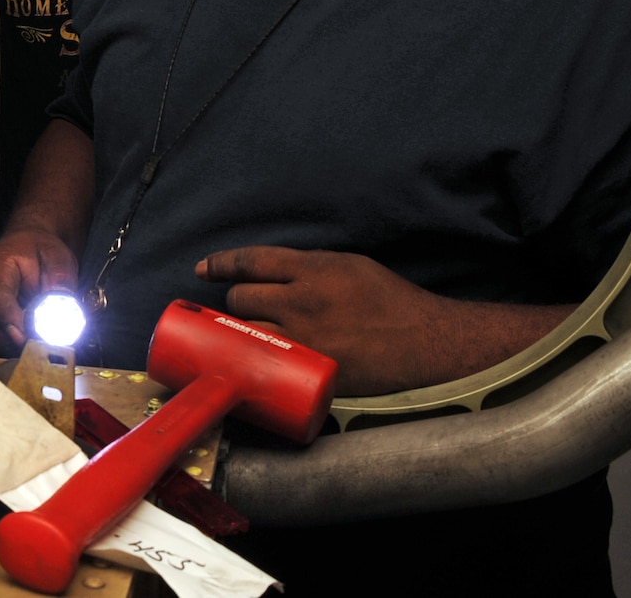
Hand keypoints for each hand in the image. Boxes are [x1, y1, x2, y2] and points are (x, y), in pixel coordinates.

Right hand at [0, 229, 79, 356]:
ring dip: (6, 350)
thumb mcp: (57, 259)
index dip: (10, 320)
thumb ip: (60, 284)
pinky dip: (1, 352)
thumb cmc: (38, 253)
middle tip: (38, 349)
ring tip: (33, 349)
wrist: (25, 248)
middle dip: (10, 342)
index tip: (27, 336)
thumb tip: (62, 313)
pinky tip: (22, 350)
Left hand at [196, 246, 571, 395]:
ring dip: (241, 335)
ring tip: (246, 338)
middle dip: (237, 302)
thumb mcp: (350, 266)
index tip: (203, 269)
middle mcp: (303, 301)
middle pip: (241, 298)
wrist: (427, 342)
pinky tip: (250, 365)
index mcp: (313, 269)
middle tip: (245, 310)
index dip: (222, 264)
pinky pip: (267, 366)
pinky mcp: (311, 370)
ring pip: (248, 334)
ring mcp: (305, 339)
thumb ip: (308, 268)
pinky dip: (256, 363)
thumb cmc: (392, 301)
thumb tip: (271, 274)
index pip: (252, 261)